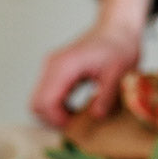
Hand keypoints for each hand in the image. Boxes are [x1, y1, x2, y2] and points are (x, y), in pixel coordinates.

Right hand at [31, 0, 154, 127]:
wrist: (117, 30)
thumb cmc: (120, 47)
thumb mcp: (119, 73)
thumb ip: (107, 95)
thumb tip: (96, 116)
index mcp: (64, 66)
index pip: (45, 101)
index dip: (57, 120)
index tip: (77, 128)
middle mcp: (52, 66)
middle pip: (37, 103)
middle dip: (54, 120)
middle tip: (78, 128)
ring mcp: (52, 68)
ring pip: (40, 100)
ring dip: (56, 114)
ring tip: (80, 120)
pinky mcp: (57, 71)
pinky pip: (49, 94)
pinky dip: (59, 107)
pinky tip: (78, 111)